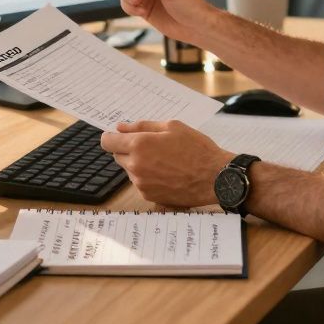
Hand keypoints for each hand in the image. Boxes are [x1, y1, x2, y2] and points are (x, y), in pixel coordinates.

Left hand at [100, 120, 232, 207]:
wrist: (215, 177)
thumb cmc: (197, 149)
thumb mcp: (172, 127)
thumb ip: (142, 126)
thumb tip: (120, 127)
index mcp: (139, 145)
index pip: (108, 142)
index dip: (111, 137)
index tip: (117, 136)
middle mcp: (136, 166)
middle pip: (118, 156)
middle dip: (128, 149)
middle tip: (151, 147)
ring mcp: (141, 184)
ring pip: (130, 170)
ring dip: (139, 164)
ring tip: (164, 161)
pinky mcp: (149, 196)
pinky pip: (140, 183)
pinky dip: (148, 177)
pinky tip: (167, 174)